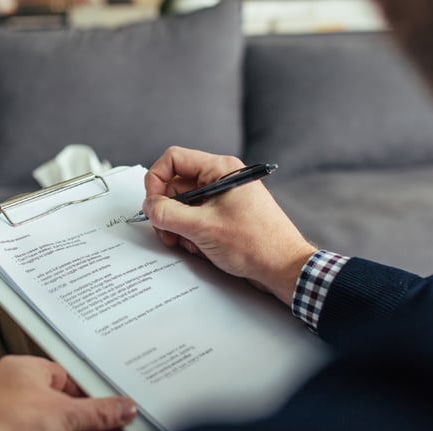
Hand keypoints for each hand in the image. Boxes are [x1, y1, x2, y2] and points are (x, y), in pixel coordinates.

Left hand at [0, 355, 137, 430]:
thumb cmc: (3, 425)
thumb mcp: (63, 415)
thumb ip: (98, 412)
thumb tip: (123, 407)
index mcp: (23, 369)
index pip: (67, 377)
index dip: (91, 395)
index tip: (112, 409)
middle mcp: (13, 390)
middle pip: (62, 403)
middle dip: (86, 417)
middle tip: (110, 426)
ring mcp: (8, 416)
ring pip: (51, 421)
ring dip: (74, 428)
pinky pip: (40, 430)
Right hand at [142, 146, 316, 304]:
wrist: (283, 268)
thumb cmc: (256, 244)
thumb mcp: (202, 227)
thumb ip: (168, 214)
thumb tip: (149, 207)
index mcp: (220, 169)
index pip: (174, 159)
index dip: (156, 180)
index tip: (152, 204)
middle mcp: (221, 179)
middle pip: (176, 185)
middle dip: (167, 211)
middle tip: (166, 232)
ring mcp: (222, 199)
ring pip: (184, 205)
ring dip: (178, 226)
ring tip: (187, 243)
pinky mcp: (223, 216)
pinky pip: (195, 218)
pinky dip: (190, 233)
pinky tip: (200, 248)